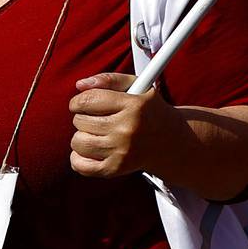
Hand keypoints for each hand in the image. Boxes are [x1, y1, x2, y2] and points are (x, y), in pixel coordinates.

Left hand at [69, 73, 187, 178]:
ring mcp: (122, 151)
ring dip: (82, 137)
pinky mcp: (115, 168)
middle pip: (80, 121)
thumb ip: (109, 80)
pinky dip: (79, 157)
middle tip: (98, 118)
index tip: (81, 103)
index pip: (88, 100)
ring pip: (77, 142)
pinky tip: (92, 150)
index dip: (78, 101)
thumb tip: (80, 85)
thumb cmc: (147, 110)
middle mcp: (128, 129)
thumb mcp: (137, 86)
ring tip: (97, 134)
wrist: (169, 141)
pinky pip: (80, 164)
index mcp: (134, 105)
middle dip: (84, 118)